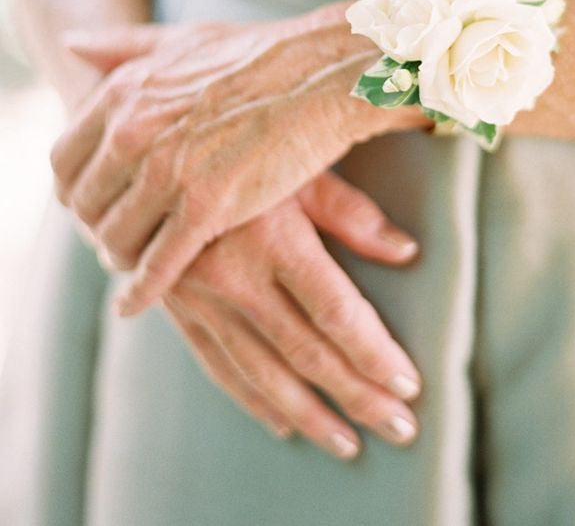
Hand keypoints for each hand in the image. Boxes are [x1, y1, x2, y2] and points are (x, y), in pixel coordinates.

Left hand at [50, 6, 428, 315]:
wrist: (327, 74)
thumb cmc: (266, 53)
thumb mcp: (185, 38)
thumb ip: (126, 46)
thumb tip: (73, 45)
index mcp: (126, 92)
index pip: (65, 161)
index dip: (76, 189)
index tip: (93, 203)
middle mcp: (134, 131)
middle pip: (84, 205)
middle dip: (96, 226)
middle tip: (115, 239)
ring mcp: (167, 170)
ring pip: (115, 238)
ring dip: (120, 257)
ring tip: (132, 266)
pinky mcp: (206, 207)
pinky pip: (156, 263)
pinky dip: (143, 289)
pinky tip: (138, 302)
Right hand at [162, 169, 421, 459]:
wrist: (152, 153)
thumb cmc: (241, 148)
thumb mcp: (298, 167)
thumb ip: (351, 213)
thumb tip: (406, 252)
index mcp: (273, 237)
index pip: (335, 312)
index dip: (374, 352)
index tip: (407, 383)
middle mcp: (235, 275)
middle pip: (306, 352)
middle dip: (357, 396)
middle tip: (398, 427)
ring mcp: (201, 298)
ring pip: (263, 373)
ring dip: (310, 414)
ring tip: (348, 443)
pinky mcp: (178, 308)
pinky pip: (218, 366)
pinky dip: (252, 400)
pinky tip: (283, 422)